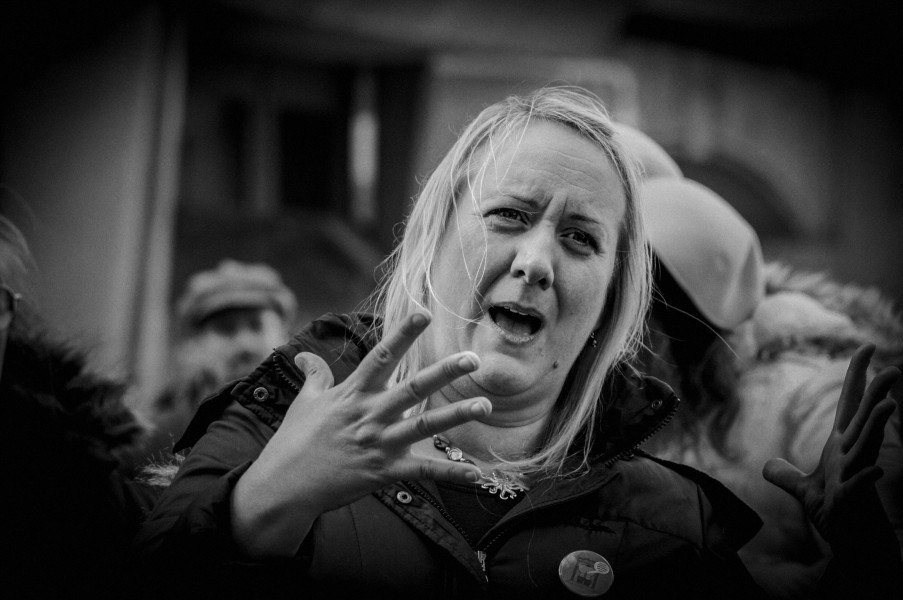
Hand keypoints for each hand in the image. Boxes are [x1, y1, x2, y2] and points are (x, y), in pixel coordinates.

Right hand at [231, 311, 488, 556]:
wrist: (284, 487)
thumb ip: (314, 376)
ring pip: (425, 427)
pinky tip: (478, 475)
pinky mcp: (384, 473)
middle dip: (444, 372)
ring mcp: (379, 444)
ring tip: (485, 404)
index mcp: (353, 393)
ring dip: (456, 415)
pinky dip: (452, 474)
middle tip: (473, 358)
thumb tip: (303, 354)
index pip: (381, 356)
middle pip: (413, 388)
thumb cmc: (293, 441)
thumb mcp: (305, 402)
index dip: (403, 334)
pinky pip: (424, 472)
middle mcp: (370, 415)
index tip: (425, 314)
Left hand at [763, 344, 900, 543]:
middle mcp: (852, 455)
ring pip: (868, 446)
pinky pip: (861, 486)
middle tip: (893, 368)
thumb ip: (786, 475)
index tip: (867, 347)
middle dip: (876, 394)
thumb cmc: (837, 515)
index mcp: (842, 446)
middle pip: (864, 419)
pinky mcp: (852, 500)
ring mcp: (855, 476)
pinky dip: (866, 478)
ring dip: (877, 426)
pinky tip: (875, 471)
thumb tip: (768, 466)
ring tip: (889, 405)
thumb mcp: (804, 491)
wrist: (852, 547)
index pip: (850, 405)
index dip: (856, 376)